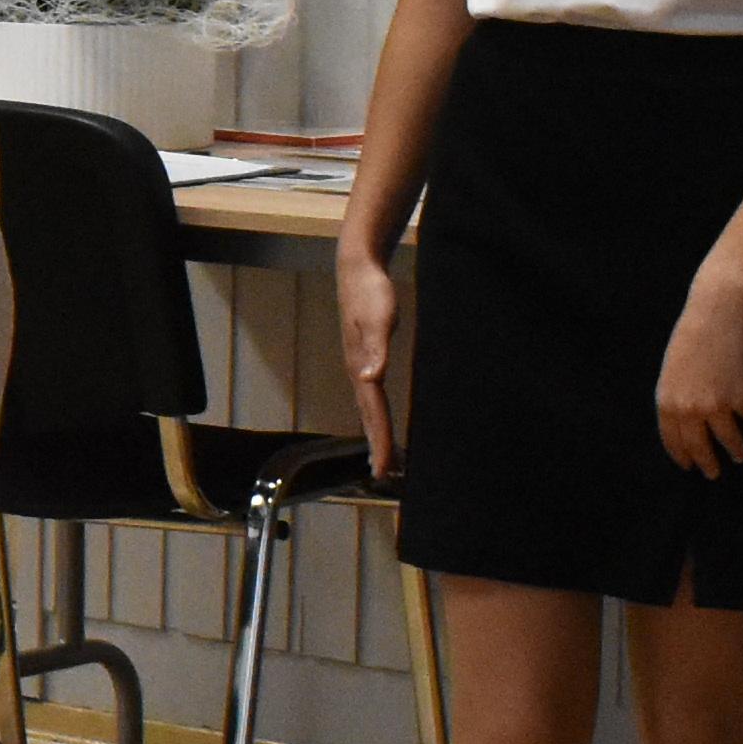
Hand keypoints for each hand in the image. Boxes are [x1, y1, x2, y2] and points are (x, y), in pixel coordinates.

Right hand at [334, 241, 405, 474]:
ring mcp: (359, 365)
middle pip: (368, 416)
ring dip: (375, 433)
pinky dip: (376, 415)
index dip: (380, 440)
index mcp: (361, 366)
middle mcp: (358, 371)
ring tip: (386, 457)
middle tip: (385, 475)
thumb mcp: (379, 317)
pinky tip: (379, 419)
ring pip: (368, 409)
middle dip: (377, 446)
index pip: (374, 412)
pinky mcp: (364, 358)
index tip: (385, 467)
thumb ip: (376, 348)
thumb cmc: (370, 291)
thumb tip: (371, 377)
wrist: (357, 268)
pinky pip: (372, 396)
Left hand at [655, 268, 742, 480]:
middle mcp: (689, 409)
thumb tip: (687, 420)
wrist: (718, 312)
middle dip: (707, 463)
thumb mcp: (673, 368)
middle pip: (698, 447)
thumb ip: (679, 396)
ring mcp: (717, 407)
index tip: (688, 466)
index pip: (672, 439)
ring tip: (739, 456)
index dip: (681, 455)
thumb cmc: (693, 334)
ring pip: (728, 440)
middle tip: (713, 474)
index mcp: (667, 400)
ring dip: (735, 450)